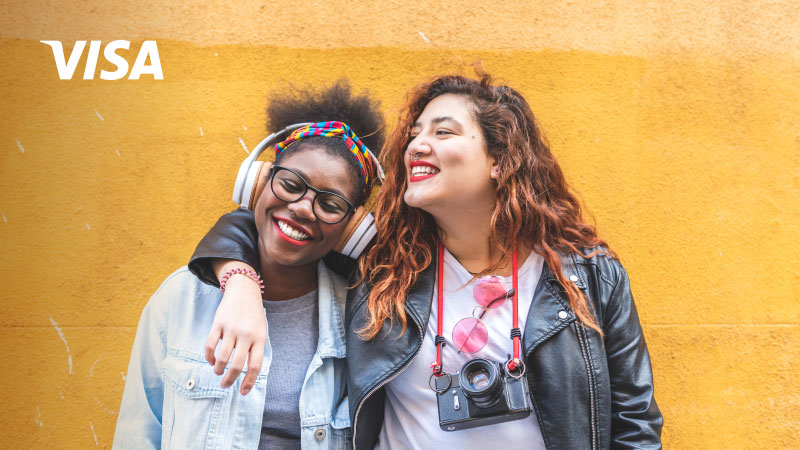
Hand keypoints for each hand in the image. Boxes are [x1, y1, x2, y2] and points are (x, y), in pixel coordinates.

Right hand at [205, 272, 265, 394]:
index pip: (255, 366)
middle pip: (237, 365)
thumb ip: (254, 349)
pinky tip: (211, 361)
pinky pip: (210, 345)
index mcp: (259, 338)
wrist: (244, 290)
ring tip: (218, 373)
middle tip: (225, 386)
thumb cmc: (253, 315)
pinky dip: (209, 357)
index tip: (243, 392)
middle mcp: (246, 335)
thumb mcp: (260, 331)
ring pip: (222, 358)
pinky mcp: (218, 323)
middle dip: (230, 380)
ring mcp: (231, 329)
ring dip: (218, 370)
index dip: (248, 382)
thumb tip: (246, 374)